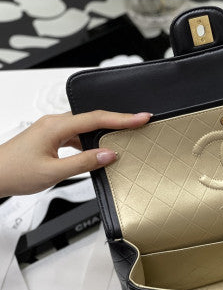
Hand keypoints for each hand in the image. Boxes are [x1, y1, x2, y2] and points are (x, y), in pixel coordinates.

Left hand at [0, 110, 151, 196]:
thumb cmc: (14, 171)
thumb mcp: (54, 171)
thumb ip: (84, 162)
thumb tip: (108, 154)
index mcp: (56, 126)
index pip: (96, 118)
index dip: (122, 118)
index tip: (141, 118)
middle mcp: (54, 123)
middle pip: (93, 118)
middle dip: (118, 121)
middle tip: (139, 123)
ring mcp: (52, 129)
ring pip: (85, 126)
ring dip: (104, 131)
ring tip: (123, 137)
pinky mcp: (51, 137)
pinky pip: (77, 134)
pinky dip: (91, 140)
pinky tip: (97, 149)